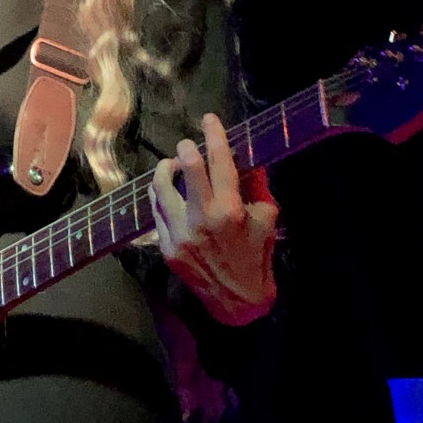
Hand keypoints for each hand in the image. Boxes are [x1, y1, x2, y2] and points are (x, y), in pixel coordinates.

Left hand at [151, 113, 277, 324]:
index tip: (209, 119)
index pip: (220, 161)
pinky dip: (160, 197)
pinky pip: (156, 212)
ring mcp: (180, 234)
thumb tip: (248, 157)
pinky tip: (167, 192)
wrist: (238, 303)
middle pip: (187, 168)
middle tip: (188, 146)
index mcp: (231, 210)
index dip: (214, 135)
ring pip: (161, 188)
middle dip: (186, 149)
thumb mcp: (266, 219)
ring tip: (173, 167)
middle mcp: (202, 219)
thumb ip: (257, 186)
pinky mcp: (166, 248)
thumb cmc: (256, 257)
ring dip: (166, 171)